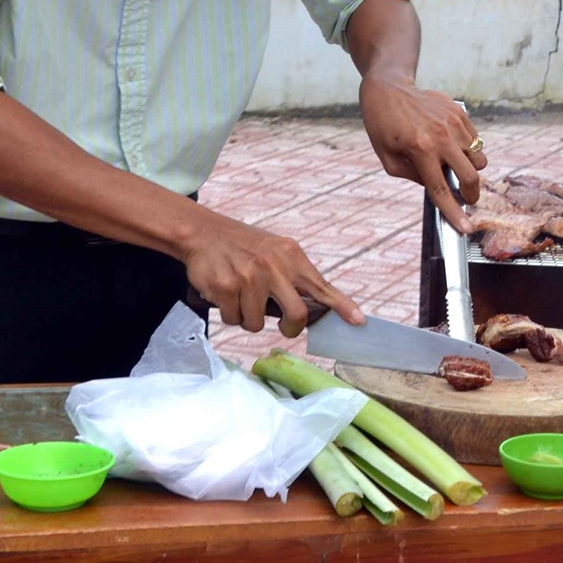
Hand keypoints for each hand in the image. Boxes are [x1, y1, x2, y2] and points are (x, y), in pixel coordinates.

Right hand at [180, 210, 362, 336]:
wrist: (203, 233)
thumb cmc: (244, 247)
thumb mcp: (276, 252)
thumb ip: (294, 276)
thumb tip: (315, 307)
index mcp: (291, 256)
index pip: (322, 286)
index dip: (343, 306)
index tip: (359, 321)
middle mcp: (273, 266)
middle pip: (297, 315)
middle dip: (290, 329)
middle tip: (283, 328)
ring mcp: (249, 277)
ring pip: (257, 323)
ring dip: (248, 318)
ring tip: (240, 296)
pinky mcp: (225, 288)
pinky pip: (233, 320)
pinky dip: (229, 314)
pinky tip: (225, 294)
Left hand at [360, 77, 484, 233]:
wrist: (388, 89)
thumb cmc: (383, 126)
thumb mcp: (388, 160)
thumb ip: (414, 177)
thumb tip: (437, 187)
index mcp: (420, 150)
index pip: (441, 189)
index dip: (454, 213)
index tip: (465, 229)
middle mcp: (441, 136)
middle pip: (470, 176)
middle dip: (471, 194)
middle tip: (466, 198)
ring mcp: (453, 123)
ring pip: (478, 158)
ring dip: (470, 169)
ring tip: (453, 164)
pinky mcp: (459, 113)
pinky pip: (476, 140)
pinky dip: (468, 149)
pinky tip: (451, 145)